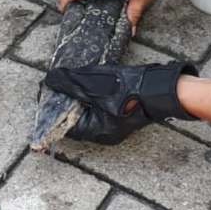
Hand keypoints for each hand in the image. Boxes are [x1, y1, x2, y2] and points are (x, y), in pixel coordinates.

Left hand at [45, 61, 198, 144]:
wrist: (164, 87)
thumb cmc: (130, 90)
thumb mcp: (96, 84)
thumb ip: (71, 83)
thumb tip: (50, 80)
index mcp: (96, 131)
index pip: (65, 123)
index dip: (53, 106)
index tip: (47, 89)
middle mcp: (104, 130)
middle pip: (76, 116)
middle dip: (66, 100)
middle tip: (57, 82)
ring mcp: (115, 121)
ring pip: (89, 109)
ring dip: (79, 94)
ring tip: (72, 78)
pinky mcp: (123, 109)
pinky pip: (101, 103)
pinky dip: (93, 93)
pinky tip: (91, 78)